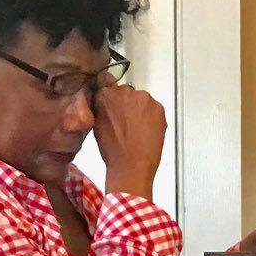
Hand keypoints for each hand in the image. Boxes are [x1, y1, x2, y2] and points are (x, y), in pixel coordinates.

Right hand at [95, 85, 166, 199]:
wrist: (132, 165)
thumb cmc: (113, 151)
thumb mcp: (97, 125)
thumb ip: (102, 108)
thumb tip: (108, 105)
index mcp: (104, 94)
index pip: (110, 89)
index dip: (115, 103)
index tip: (117, 112)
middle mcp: (123, 91)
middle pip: (127, 94)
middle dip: (128, 106)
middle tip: (128, 124)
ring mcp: (142, 98)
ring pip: (142, 101)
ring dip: (141, 111)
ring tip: (138, 130)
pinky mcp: (158, 107)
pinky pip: (155, 109)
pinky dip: (153, 117)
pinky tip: (147, 131)